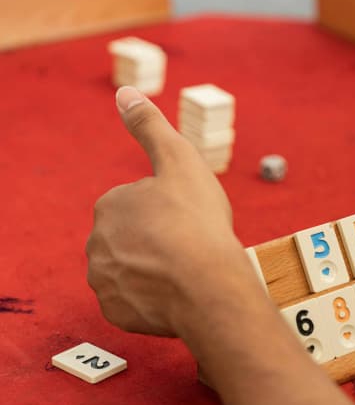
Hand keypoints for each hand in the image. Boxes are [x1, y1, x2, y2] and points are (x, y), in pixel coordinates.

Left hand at [86, 86, 252, 336]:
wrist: (207, 286)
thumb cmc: (197, 223)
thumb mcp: (180, 162)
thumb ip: (150, 127)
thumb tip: (125, 92)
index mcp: (110, 206)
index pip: (139, 206)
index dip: (170, 212)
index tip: (189, 220)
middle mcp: (97, 243)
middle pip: (134, 239)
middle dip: (158, 242)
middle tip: (190, 246)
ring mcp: (104, 280)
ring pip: (133, 271)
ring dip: (154, 271)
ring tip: (185, 273)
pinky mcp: (115, 311)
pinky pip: (134, 302)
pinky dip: (152, 300)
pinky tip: (175, 294)